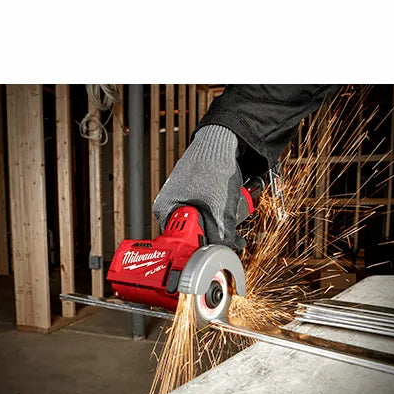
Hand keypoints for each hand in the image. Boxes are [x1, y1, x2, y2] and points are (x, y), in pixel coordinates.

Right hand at [153, 124, 242, 248]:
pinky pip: (205, 214)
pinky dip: (216, 216)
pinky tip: (225, 210)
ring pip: (201, 225)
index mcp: (166, 210)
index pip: (179, 243)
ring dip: (216, 227)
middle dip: (211, 238)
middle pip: (191, 235)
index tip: (212, 254)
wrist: (221, 140)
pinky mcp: (194, 196)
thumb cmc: (212, 164)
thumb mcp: (218, 206)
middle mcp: (170, 206)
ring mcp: (182, 200)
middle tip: (226, 237)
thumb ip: (221, 233)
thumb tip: (225, 251)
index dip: (198, 250)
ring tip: (228, 219)